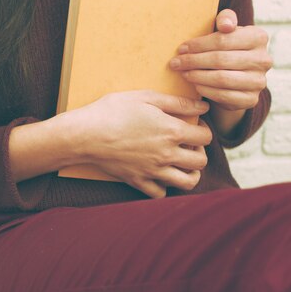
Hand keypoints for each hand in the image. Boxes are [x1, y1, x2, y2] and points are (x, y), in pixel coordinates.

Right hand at [63, 90, 211, 197]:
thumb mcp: (145, 97)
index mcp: (171, 131)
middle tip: (188, 143)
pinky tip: (159, 174)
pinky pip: (161, 193)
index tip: (194, 125)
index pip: (205, 137)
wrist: (85, 134)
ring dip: (190, 173)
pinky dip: (164, 186)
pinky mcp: (138, 181)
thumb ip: (177, 102)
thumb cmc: (113, 111)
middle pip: (201, 162)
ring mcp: (153, 171)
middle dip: (199, 151)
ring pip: (187, 182)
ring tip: (181, 162)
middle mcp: (167, 154)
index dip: (204, 129)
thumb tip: (203, 106)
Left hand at [169, 9, 271, 111]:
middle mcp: (263, 59)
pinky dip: (206, 90)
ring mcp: (259, 81)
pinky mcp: (251, 99)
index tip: (181, 48)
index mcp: (258, 37)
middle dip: (194, 61)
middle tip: (176, 63)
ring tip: (184, 73)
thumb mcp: (226, 31)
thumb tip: (226, 25)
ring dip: (197, 76)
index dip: (199, 45)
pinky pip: (223, 95)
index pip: (223, 40)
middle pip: (220, 59)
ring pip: (221, 78)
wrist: (237, 77)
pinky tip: (195, 86)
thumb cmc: (227, 48)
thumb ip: (225, 19)